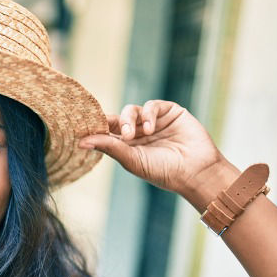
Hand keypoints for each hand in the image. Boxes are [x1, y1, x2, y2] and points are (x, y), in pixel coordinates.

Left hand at [78, 100, 234, 201]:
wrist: (195, 170)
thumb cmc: (162, 171)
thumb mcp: (131, 160)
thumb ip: (109, 147)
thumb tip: (80, 142)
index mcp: (126, 145)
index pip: (106, 131)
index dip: (96, 127)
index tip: (84, 127)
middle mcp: (138, 132)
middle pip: (117, 119)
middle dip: (116, 124)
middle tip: (124, 135)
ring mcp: (153, 121)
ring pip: (132, 110)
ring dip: (130, 119)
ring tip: (135, 134)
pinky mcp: (169, 112)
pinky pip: (152, 106)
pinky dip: (147, 114)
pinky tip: (150, 128)